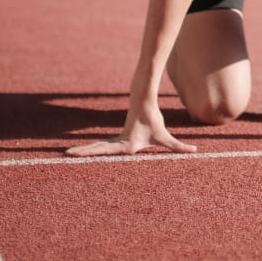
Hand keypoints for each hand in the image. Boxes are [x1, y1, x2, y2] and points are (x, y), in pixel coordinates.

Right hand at [66, 101, 197, 156]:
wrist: (145, 104)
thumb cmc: (154, 122)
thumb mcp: (165, 137)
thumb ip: (178, 146)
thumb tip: (194, 150)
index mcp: (126, 145)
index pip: (108, 150)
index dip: (95, 153)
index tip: (83, 154)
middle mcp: (118, 143)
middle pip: (98, 149)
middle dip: (83, 153)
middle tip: (66, 156)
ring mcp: (115, 140)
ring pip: (97, 147)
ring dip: (83, 151)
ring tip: (67, 154)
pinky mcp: (115, 139)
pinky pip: (100, 146)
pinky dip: (90, 150)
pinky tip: (80, 153)